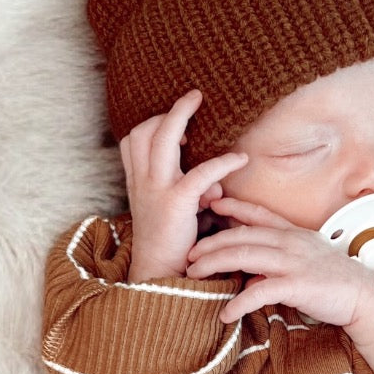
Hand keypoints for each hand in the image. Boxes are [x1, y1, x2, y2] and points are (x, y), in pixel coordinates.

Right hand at [121, 91, 248, 281]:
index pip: (132, 140)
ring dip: (181, 116)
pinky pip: (200, 172)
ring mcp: (156, 189)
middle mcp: (142, 181)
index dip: (152, 127)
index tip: (177, 135)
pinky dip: (222, 163)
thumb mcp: (172, 213)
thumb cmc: (171, 245)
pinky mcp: (176, 202)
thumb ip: (190, 193)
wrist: (160, 274)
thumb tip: (216, 188)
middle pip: (143, 130)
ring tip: (200, 102)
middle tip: (193, 99)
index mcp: (137, 182)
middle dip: (168, 111)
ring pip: (162, 138)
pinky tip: (241, 160)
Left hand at [185, 198, 373, 326]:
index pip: (258, 214)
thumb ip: (276, 265)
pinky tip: (225, 313)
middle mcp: (290, 242)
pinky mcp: (297, 285)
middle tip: (189, 253)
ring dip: (214, 264)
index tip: (212, 204)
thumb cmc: (334, 281)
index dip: (233, 207)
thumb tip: (250, 277)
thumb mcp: (305, 263)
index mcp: (293, 233)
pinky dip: (239, 303)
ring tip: (194, 274)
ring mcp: (294, 262)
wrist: (364, 296)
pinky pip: (260, 291)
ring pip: (244, 255)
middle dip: (210, 243)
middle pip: (241, 236)